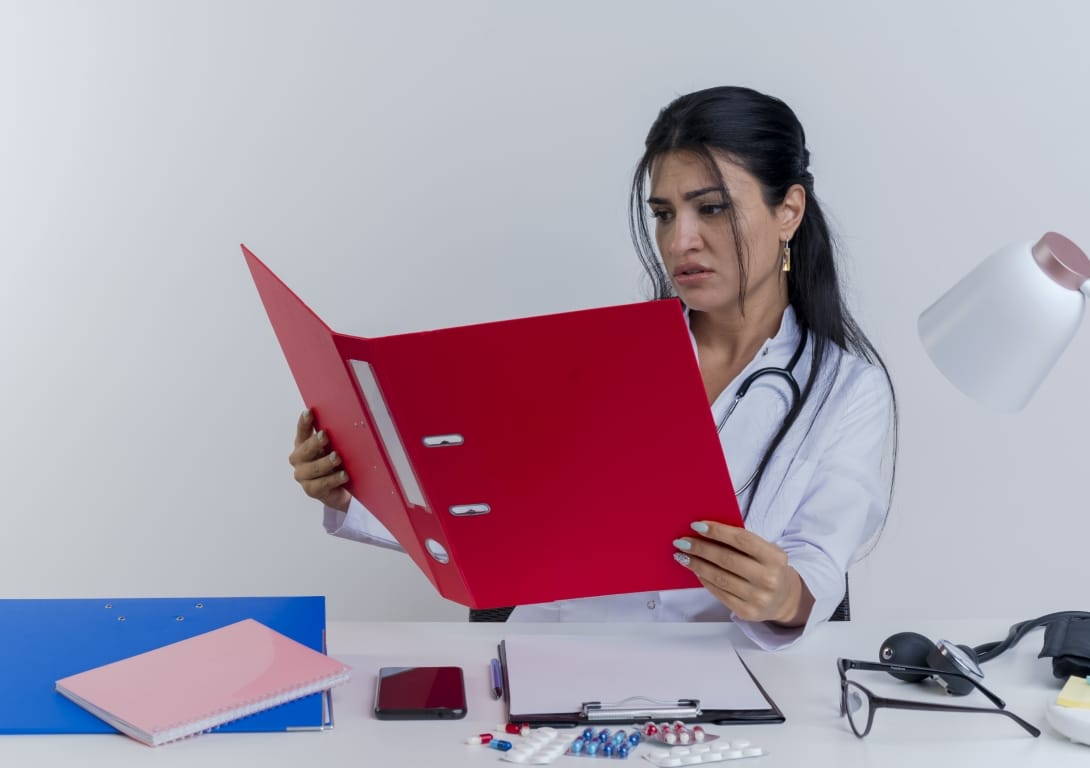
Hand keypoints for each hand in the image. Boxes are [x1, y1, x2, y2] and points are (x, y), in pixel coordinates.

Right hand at [288, 409, 351, 512]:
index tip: (309, 412)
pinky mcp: (311, 490)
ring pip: (314, 468)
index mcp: (302, 444)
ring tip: (337, 457)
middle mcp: (298, 459)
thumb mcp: (332, 447)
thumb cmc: (334, 463)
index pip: (302, 431)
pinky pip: (322, 484)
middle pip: (305, 450)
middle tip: (325, 436)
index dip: (305, 422)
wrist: (339, 489)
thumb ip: (333, 437)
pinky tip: (344, 475)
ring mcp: (303, 476)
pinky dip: (334, 479)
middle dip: (315, 442)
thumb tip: (347, 421)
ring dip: (326, 462)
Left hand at [673, 521, 813, 625]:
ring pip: (719, 577)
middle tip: (682, 541)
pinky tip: (696, 571)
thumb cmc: (768, 567)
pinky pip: (719, 593)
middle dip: (700, 548)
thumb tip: (705, 531)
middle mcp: (768, 578)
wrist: (783, 599)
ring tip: (683, 556)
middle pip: (727, 559)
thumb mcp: (765, 551)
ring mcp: (758, 597)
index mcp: (775, 558)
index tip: (696, 525)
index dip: (717, 531)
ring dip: (697, 564)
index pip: (742, 540)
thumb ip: (742, 542)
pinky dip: (704, 580)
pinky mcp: (747, 612)